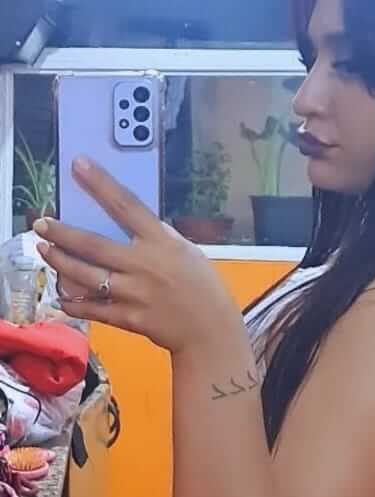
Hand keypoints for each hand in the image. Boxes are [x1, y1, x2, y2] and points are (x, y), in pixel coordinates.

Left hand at [34, 157, 227, 352]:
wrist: (211, 330)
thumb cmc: (202, 287)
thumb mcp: (185, 251)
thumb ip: (156, 237)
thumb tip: (127, 223)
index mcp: (161, 242)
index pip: (125, 205)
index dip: (100, 184)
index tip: (78, 166)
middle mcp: (144, 265)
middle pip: (93, 244)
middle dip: (61, 233)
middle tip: (40, 223)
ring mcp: (134, 293)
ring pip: (86, 276)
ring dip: (61, 262)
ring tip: (44, 251)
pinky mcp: (129, 318)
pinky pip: (94, 309)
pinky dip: (75, 304)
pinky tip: (61, 296)